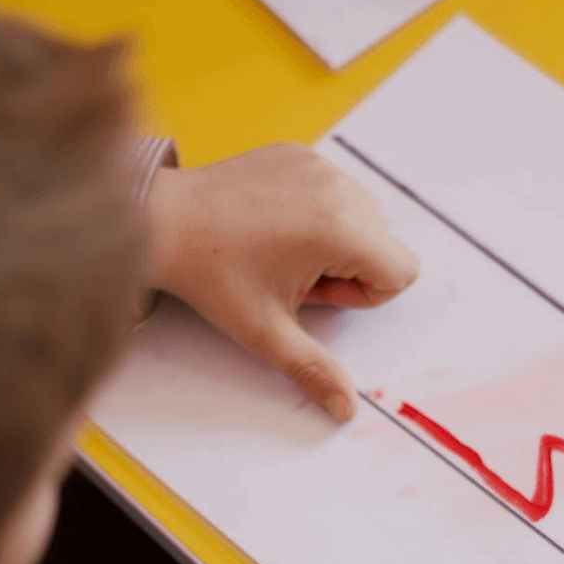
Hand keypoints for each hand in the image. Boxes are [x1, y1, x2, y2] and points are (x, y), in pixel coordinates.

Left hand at [145, 143, 419, 421]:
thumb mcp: (266, 332)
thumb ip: (315, 370)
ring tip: (281, 251)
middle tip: (291, 275)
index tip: (314, 292)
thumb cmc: (211, 274)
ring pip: (364, 216)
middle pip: (384, 244)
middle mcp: (338, 188)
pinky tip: (271, 225)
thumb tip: (347, 409)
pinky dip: (316, 211)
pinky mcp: (300, 154)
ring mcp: (319, 166)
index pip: (402, 270)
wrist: (161, 221)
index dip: (363, 294)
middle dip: (348, 268)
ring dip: (335, 240)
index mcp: (340, 229)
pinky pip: (335, 189)